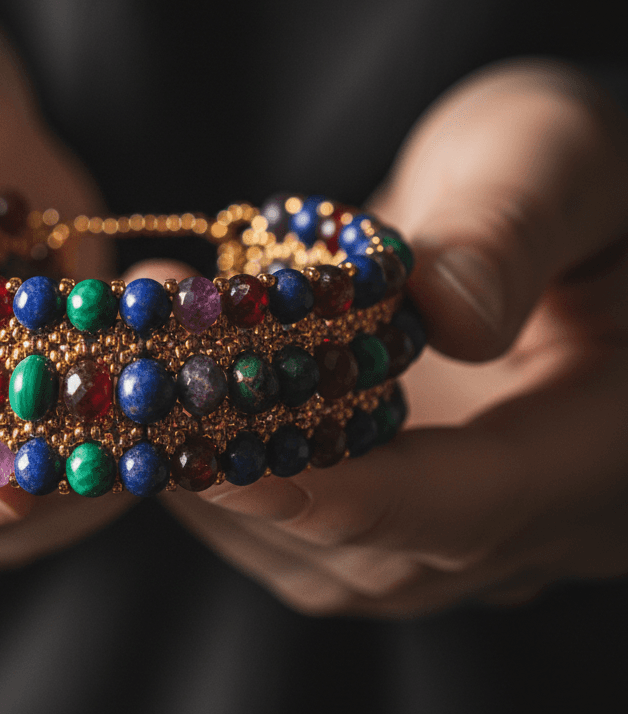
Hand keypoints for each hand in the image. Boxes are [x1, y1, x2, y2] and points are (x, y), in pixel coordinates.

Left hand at [161, 60, 627, 616]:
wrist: (571, 217)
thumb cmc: (581, 171)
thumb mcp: (560, 154)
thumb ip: (518, 223)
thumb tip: (450, 315)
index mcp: (604, 440)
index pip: (467, 507)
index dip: (337, 500)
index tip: (209, 464)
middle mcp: (542, 514)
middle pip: (374, 547)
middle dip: (238, 476)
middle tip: (133, 391)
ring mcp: (475, 525)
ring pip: (329, 558)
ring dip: (218, 483)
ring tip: (134, 388)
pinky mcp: (419, 512)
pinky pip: (320, 537)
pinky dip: (235, 486)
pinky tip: (173, 415)